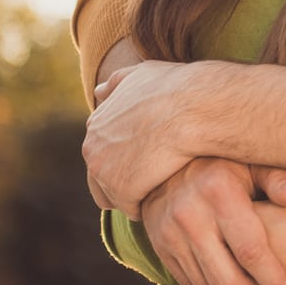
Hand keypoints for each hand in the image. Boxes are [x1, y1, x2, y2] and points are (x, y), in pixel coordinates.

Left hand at [84, 60, 202, 216]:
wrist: (193, 108)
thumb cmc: (176, 89)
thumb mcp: (142, 75)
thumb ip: (118, 83)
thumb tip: (99, 92)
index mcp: (95, 125)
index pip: (101, 154)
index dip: (124, 159)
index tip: (147, 159)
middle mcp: (91, 148)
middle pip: (101, 179)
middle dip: (125, 180)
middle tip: (154, 177)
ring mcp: (104, 172)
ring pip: (115, 197)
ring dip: (135, 195)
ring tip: (161, 187)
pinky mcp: (122, 191)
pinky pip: (133, 209)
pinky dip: (148, 206)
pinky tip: (166, 195)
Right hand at [141, 158, 285, 284]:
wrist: (167, 162)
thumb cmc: (224, 164)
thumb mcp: (252, 162)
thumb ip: (278, 179)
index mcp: (219, 191)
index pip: (250, 251)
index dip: (275, 281)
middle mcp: (190, 215)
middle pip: (228, 281)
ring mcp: (170, 234)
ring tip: (254, 284)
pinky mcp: (161, 249)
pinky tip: (231, 278)